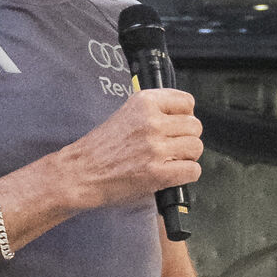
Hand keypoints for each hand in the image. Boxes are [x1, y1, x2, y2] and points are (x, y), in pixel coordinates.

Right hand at [57, 85, 202, 218]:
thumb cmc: (100, 149)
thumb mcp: (126, 114)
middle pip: (195, 126)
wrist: (80, 173)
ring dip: (187, 156)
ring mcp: (155, 147)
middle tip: (172, 147)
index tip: (178, 124)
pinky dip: (186, 174)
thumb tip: (182, 116)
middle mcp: (152, 122)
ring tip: (170, 161)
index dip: (185, 116)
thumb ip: (153, 111)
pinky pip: (192, 170)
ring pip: (196, 147)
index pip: (186, 102)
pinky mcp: (157, 172)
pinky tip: (171, 174)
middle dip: (187, 138)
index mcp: (144, 103)